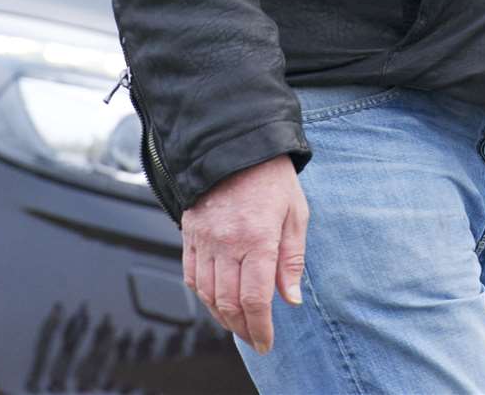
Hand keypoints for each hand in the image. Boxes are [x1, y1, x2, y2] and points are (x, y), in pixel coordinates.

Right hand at [182, 154, 307, 353]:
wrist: (235, 142)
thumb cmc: (271, 175)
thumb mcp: (295, 212)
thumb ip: (292, 258)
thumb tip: (290, 298)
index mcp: (258, 238)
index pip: (254, 299)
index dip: (260, 328)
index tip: (267, 341)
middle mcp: (227, 243)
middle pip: (229, 303)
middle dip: (243, 329)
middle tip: (256, 338)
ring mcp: (205, 239)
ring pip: (207, 295)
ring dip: (223, 317)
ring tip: (239, 324)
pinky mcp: (189, 233)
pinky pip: (191, 276)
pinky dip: (203, 295)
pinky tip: (216, 300)